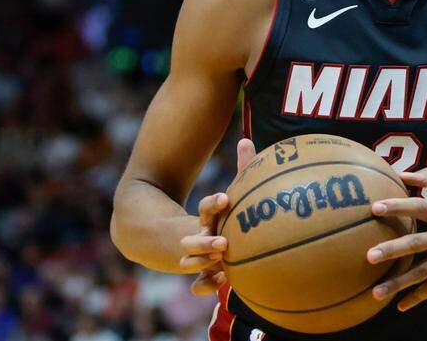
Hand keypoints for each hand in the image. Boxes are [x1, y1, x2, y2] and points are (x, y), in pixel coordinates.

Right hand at [181, 137, 255, 294]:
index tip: (226, 200)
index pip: (207, 209)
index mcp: (208, 218)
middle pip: (195, 240)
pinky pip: (199, 283)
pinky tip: (216, 285)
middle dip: (205, 242)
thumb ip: (241, 169)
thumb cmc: (221, 213)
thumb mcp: (231, 195)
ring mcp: (196, 256)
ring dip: (203, 263)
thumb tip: (245, 140)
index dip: (214, 204)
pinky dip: (205, 285)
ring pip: (191, 262)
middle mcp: (198, 236)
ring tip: (219, 265)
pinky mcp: (201, 273)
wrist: (181, 237)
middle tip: (223, 244)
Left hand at [365, 167, 426, 310]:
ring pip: (424, 271)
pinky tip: (400, 305)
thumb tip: (402, 173)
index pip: (420, 207)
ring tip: (375, 292)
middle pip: (418, 242)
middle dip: (393, 249)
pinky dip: (418, 296)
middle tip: (369, 255)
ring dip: (400, 282)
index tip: (375, 208)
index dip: (398, 206)